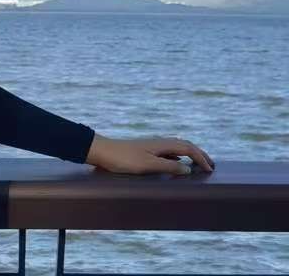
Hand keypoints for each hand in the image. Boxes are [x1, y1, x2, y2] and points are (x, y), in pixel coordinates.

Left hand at [85, 133, 214, 174]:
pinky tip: (177, 165)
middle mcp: (159, 142)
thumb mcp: (148, 165)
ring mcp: (152, 146)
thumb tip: (188, 169)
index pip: (188, 148)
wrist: (102, 151)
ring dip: (189, 155)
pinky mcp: (145, 151)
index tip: (210, 170)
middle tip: (211, 166)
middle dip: (199, 154)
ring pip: (176, 148)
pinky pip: (168, 152)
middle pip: (184, 145)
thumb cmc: (123, 159)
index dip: (201, 158)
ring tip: (198, 166)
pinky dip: (178, 158)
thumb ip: (168, 167)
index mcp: (161, 144)